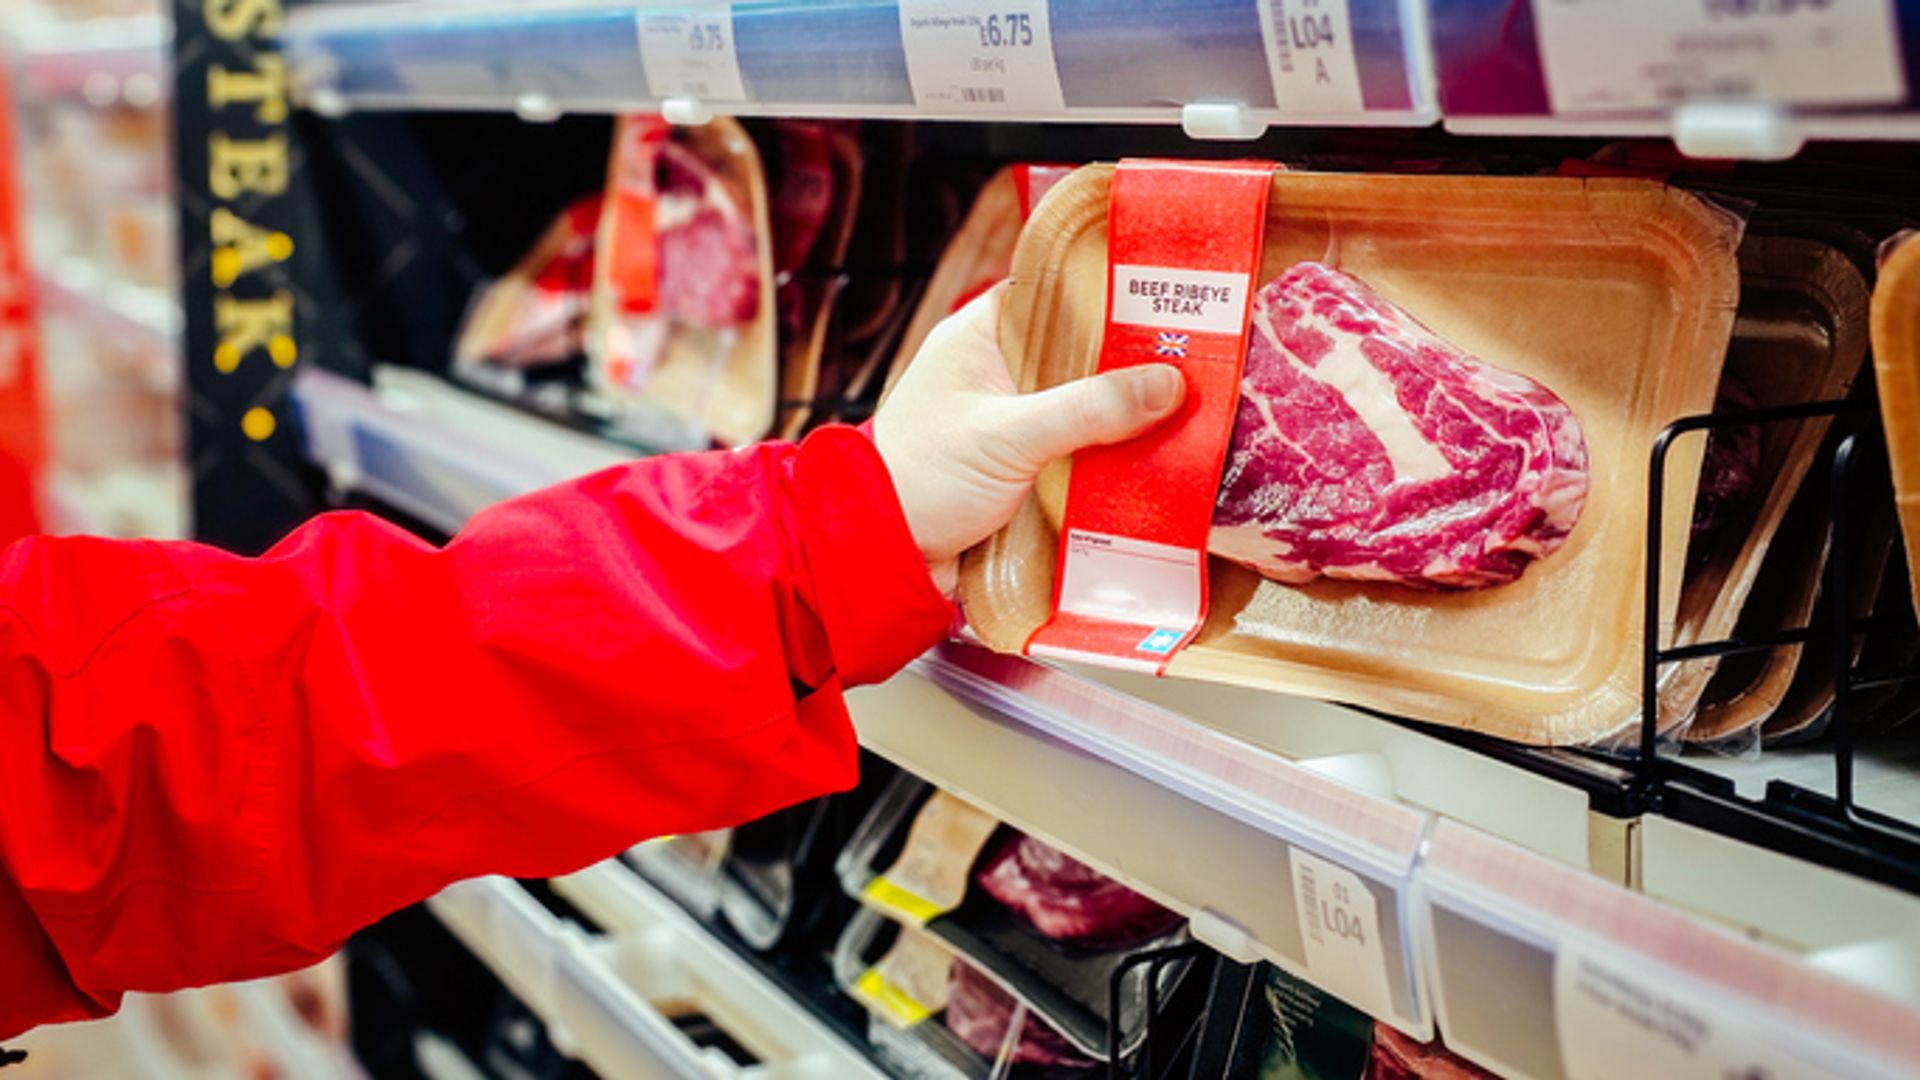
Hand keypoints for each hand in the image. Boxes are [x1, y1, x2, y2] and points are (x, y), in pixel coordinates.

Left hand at [874, 284, 1185, 594]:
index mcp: (981, 335)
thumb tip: (1166, 384)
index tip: (1169, 295)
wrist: (883, 556)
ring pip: (1086, 403)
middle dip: (1133, 360)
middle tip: (1199, 357)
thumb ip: (1087, 409)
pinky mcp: (1025, 466)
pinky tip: (1156, 459)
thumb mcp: (1008, 437)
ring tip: (1194, 407)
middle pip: (1082, 352)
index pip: (1055, 290)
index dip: (1111, 290)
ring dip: (1127, 414)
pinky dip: (1112, 456)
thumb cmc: (919, 480)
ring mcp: (1013, 419)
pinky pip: (1081, 449)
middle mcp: (1000, 371)